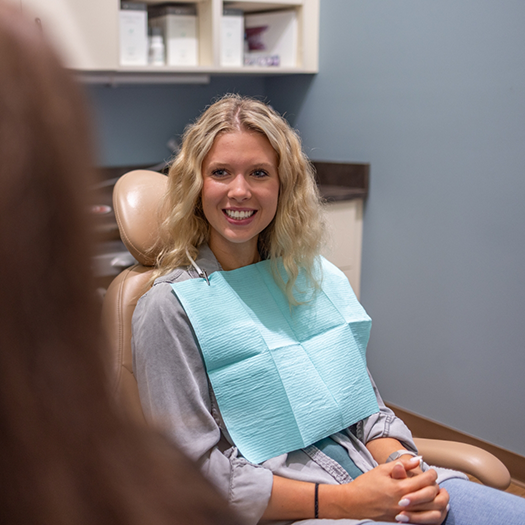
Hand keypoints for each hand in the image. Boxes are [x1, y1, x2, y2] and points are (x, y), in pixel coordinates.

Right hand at [323, 460, 447, 523]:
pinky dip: (430, 514)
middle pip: (431, 497)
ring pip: (430, 512)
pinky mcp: (401, 520)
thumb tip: (417, 460)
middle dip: (437, 488)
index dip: (431, 474)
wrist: (354, 502)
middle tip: (436, 481)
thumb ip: (400, 465)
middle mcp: (404, 502)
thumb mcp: (381, 470)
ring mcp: (403, 513)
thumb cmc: (366, 484)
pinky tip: (431, 508)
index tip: (431, 470)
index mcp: (399, 488)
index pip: (424, 481)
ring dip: (438, 503)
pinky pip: (422, 520)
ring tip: (438, 495)